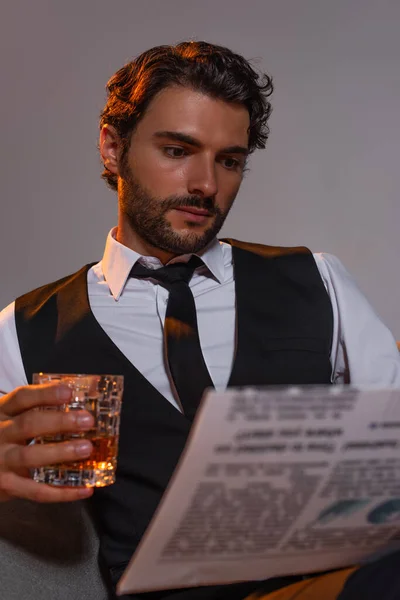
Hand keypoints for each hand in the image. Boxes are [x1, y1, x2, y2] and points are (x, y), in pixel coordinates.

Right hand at [0, 383, 94, 502]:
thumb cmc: (4, 438)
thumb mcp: (11, 418)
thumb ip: (36, 409)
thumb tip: (80, 400)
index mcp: (3, 412)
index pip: (22, 397)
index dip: (46, 394)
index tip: (69, 391)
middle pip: (29, 424)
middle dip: (60, 422)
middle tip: (87, 421)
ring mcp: (1, 461)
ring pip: (31, 456)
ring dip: (61, 453)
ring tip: (87, 449)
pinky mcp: (6, 486)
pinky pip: (36, 491)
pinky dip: (62, 492)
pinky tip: (85, 488)